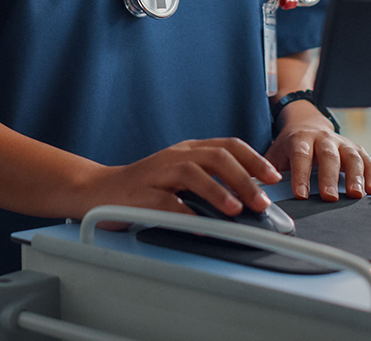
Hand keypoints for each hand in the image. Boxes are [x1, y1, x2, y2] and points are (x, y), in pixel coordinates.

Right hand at [77, 138, 282, 225]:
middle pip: (216, 156)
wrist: (97, 190)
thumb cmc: (144, 187)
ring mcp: (157, 173)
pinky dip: (186, 213)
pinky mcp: (141, 194)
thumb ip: (209, 183)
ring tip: (236, 210)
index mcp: (188, 150)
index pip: (228, 145)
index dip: (253, 159)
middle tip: (261, 201)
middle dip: (243, 178)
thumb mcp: (180, 178)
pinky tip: (200, 224)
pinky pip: (166, 201)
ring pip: (193, 173)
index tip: (273, 177)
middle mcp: (175, 156)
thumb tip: (247, 200)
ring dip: (218, 191)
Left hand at [264, 100, 370, 200]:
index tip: (301, 195)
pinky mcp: (355, 148)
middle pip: (328, 156)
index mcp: (300, 139)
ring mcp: (341, 142)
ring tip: (356, 195)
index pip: (300, 155)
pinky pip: (367, 159)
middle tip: (330, 197)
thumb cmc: (290, 144)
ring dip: (355, 175)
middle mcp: (323, 139)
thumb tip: (256, 192)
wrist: (305, 121)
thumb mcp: (275, 154)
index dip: (301, 175)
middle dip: (329, 177)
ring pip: (351, 156)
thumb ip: (267, 172)